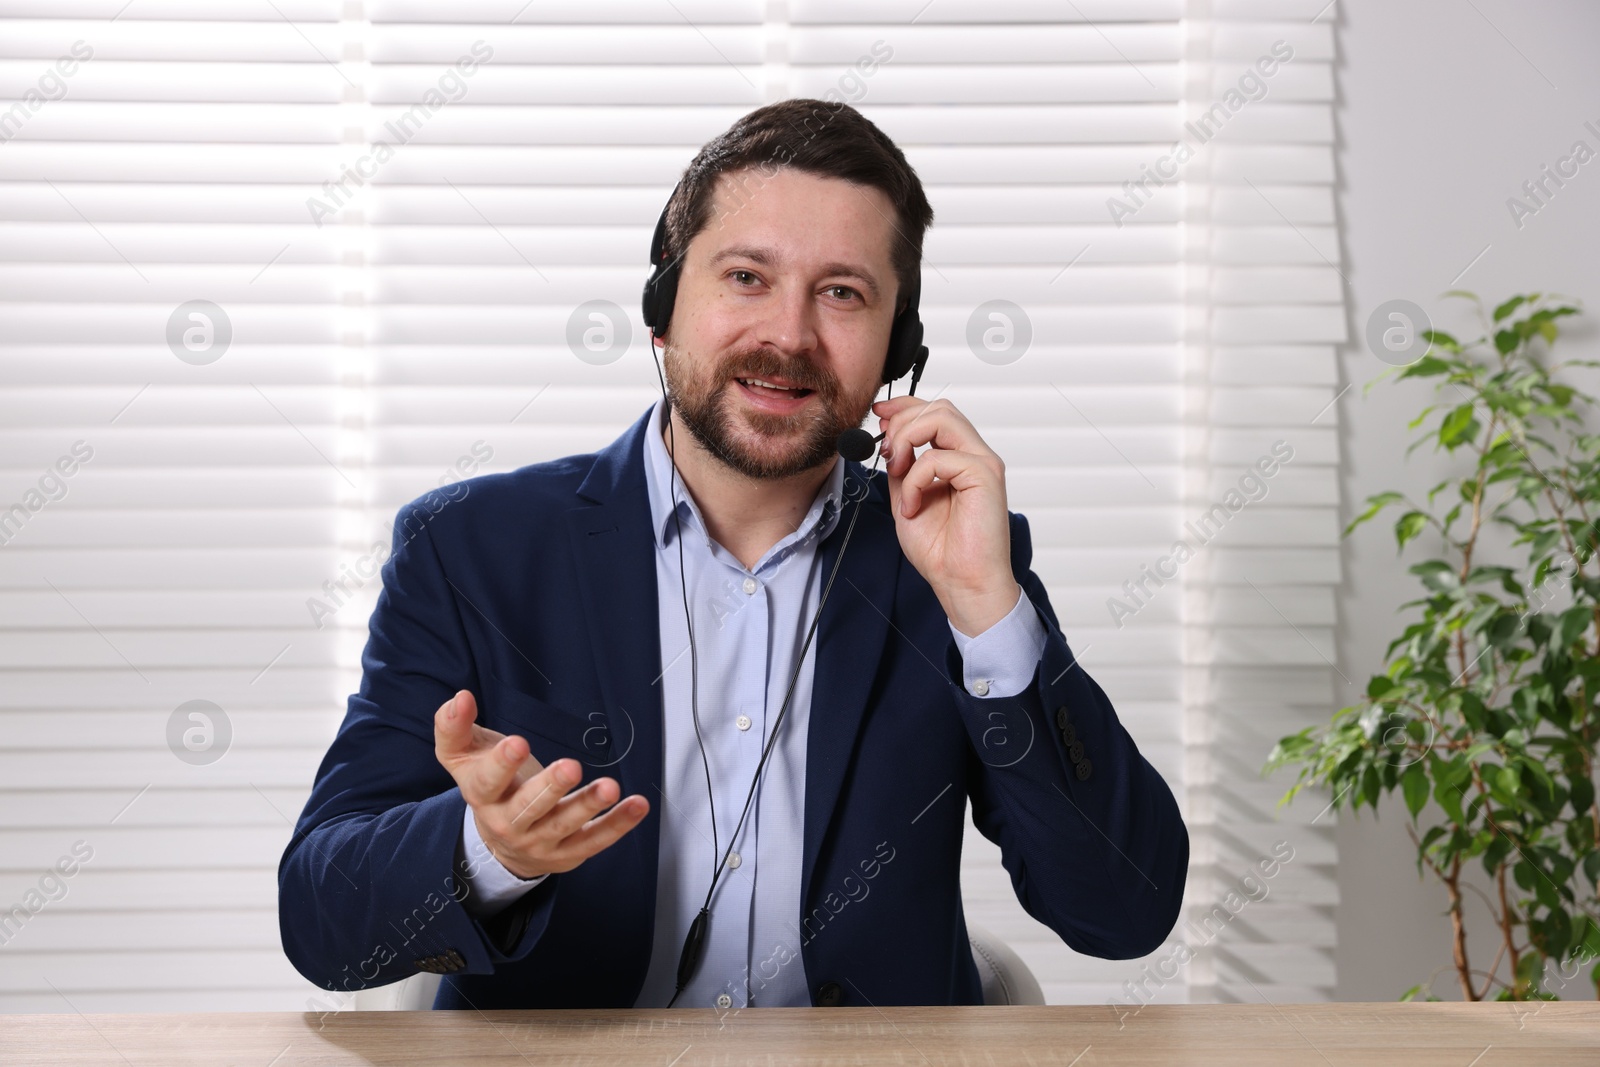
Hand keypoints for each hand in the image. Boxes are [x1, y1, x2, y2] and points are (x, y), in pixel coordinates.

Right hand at [434, 690, 648, 879]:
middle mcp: (510, 823)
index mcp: (483, 796)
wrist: (499, 845)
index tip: (517, 742)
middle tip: (570, 766)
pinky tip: (637, 805)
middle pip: (528, 808)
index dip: (501, 763)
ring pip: (564, 826)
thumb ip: (453, 726)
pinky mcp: (569, 854)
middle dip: (549, 787)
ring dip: (588, 806)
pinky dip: (618, 824)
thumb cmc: (489, 786)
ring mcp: (540, 842)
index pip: (488, 781)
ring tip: (610, 786)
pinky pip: (595, 840)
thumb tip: (460, 698)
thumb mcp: (463, 757)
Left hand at [872, 396, 1020, 636]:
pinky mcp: (985, 476)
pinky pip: (940, 457)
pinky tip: (911, 506)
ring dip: (908, 439)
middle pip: (939, 407)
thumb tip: (889, 437)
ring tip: (897, 472)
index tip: (879, 414)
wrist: (961, 582)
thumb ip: (901, 468)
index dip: (905, 406)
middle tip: (886, 451)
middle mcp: (974, 456)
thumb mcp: (906, 499)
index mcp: (959, 459)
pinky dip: (915, 479)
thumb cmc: (941, 550)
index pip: (935, 413)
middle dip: (903, 420)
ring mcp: (983, 463)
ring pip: (943, 416)